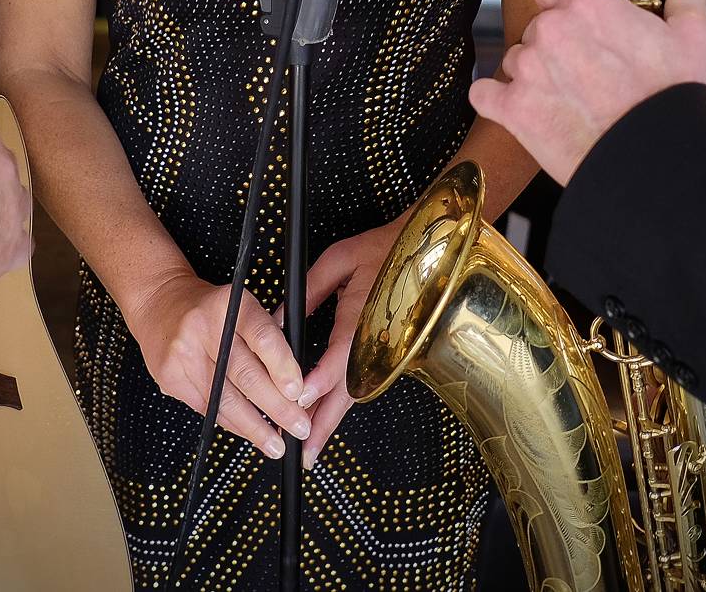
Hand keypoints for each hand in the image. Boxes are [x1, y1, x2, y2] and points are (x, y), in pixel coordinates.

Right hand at [125, 270, 312, 460]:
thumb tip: (294, 386)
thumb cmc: (208, 308)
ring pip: (225, 400)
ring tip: (276, 444)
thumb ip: (264, 338)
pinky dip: (232, 424)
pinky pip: (207, 409)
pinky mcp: (169, 377)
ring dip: (255, 428)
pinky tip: (248, 432)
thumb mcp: (240, 307)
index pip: (262, 336)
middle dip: (277, 408)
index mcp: (229, 304)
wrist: (158, 304)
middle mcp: (204, 328)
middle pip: (245, 375)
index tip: (298, 392)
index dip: (283, 366)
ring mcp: (183, 354)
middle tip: (299, 427)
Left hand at [286, 222, 398, 468]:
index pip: (339, 359)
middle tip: (303, 456)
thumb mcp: (338, 260)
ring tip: (309, 448)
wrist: (426, 251)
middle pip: (348, 392)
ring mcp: (384, 352)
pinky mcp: (386, 354)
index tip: (296, 400)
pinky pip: (361, 383)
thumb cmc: (382, 249)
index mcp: (362, 318)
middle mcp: (376, 343)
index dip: (317, 382)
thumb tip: (278, 318)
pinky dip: (341, 404)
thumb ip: (307, 291)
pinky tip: (324, 418)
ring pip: (355, 394)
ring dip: (331, 420)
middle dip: (323, 425)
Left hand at [471, 0, 705, 184]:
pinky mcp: (512, 110)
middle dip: (558, 44)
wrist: (657, 163)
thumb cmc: (674, 99)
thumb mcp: (692, 38)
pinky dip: (498, 101)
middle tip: (588, 69)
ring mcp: (526, 70)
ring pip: (516, 59)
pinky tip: (521, 109)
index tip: (575, 14)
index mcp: (586, 3)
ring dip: (534, 73)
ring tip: (569, 97)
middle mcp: (549, 29)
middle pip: (538, 25)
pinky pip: (486, 95)